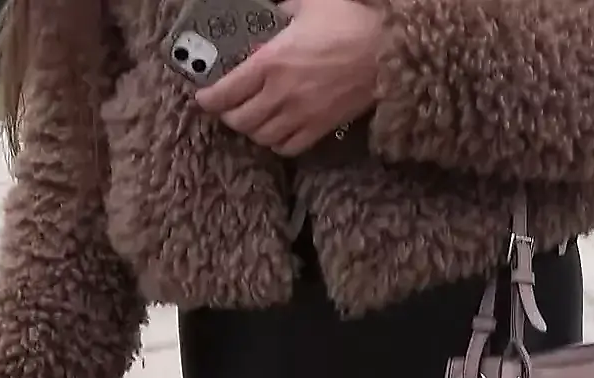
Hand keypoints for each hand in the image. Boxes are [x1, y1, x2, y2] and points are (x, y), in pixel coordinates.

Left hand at [194, 0, 382, 156]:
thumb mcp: (310, 4)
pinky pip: (289, 147)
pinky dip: (277, 144)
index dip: (208, 99)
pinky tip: (277, 132)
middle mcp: (281, 94)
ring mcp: (301, 115)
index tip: (203, 97)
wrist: (390, 53)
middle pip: (240, 120)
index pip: (225, 92)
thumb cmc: (351, 23)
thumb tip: (274, 13)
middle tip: (227, 107)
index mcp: (270, 62)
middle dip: (228, 116)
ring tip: (251, 120)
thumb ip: (284, 11)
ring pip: (262, 137)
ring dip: (252, 131)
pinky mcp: (322, 128)